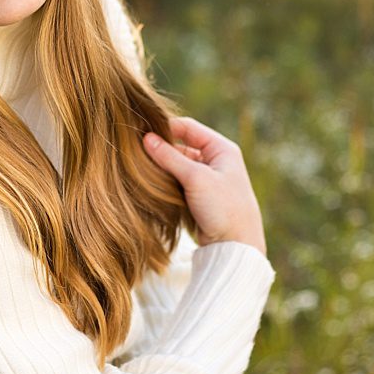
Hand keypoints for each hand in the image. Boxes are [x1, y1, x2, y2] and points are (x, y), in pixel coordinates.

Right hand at [142, 116, 267, 253]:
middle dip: (162, 149)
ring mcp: (209, 178)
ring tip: (140, 169)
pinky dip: (167, 181)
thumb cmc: (223, 208)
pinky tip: (151, 185)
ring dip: (163, 167)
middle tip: (136, 153)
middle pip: (182, 146)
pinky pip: (179, 182)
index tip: (141, 133)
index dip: (165, 128)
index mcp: (222, 149)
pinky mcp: (201, 196)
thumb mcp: (195, 178)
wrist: (237, 245)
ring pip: (179, 165)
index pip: (188, 128)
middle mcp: (216, 160)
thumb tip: (146, 138)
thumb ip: (170, 157)